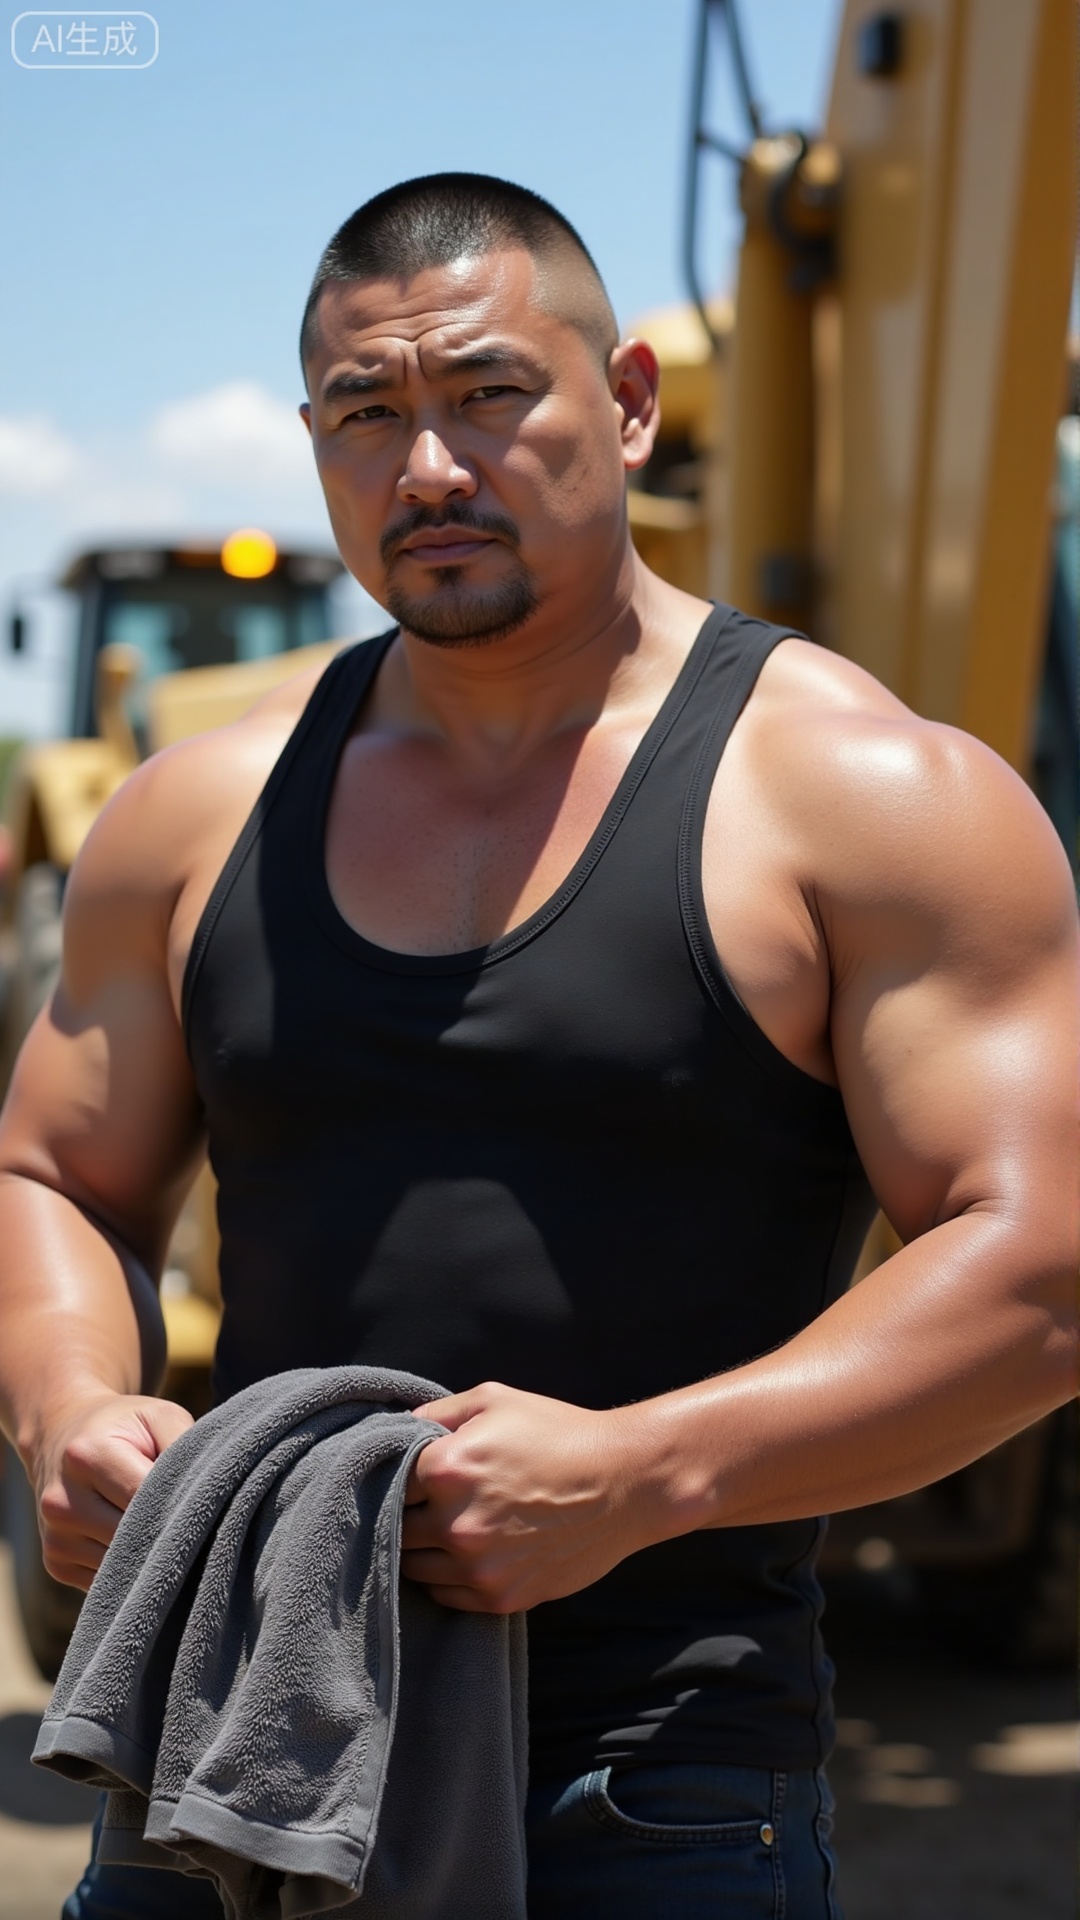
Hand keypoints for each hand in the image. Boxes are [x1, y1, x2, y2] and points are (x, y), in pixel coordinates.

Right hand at [34, 1393, 193, 1589]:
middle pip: (135, 1538)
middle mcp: (61, 1500)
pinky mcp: (55, 1561)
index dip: (182, 1504)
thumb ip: (186, 1444)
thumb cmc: (125, 1427)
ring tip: (167, 1529)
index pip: (146, 1498)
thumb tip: (211, 1489)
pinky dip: (130, 1570)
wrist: (61, 1437)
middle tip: (199, 1522)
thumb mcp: (160, 1416)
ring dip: (151, 1557)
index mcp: (86, 1455)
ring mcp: (55, 1536)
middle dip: (170, 1533)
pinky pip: (107, 1582)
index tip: (208, 1503)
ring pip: (123, 1566)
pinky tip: (139, 1543)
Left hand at [401, 1380, 650, 1612]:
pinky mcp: (500, 1597)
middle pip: (394, 1529)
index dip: (394, 1477)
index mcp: (446, 1468)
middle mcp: (455, 1522)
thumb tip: (397, 1430)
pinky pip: (445, 1596)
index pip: (385, 1482)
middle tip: (425, 1504)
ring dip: (421, 1550)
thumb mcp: (495, 1401)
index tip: (409, 1476)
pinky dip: (446, 1578)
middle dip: (404, 1514)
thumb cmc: (560, 1433)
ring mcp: (478, 1566)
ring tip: (445, 1530)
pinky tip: (466, 1554)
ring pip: (413, 1568)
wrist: (625, 1482)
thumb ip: (438, 1413)